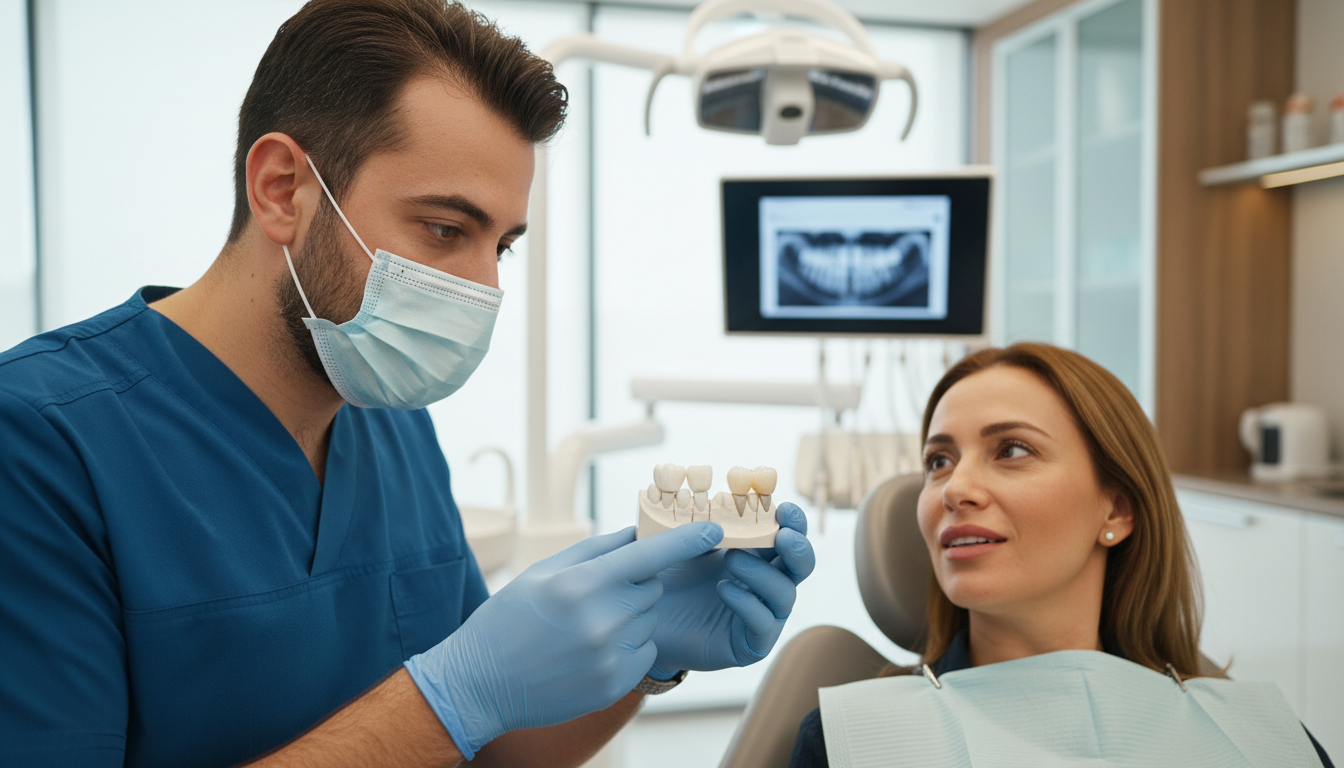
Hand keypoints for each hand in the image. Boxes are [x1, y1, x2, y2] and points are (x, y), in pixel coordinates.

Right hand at [404, 522, 722, 758]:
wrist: (481, 684)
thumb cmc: (509, 619)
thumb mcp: (543, 572)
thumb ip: (595, 549)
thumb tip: (638, 532)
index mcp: (582, 584)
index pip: (649, 555)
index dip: (687, 540)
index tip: (715, 530)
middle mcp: (601, 620)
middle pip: (651, 588)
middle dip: (635, 585)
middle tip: (597, 595)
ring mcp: (611, 656)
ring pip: (649, 620)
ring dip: (631, 617)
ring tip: (586, 627)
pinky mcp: (615, 684)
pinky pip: (646, 651)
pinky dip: (630, 646)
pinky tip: (591, 651)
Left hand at [646, 502, 814, 678]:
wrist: (647, 623)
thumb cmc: (669, 578)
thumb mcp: (683, 545)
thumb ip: (701, 525)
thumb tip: (711, 505)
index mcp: (756, 553)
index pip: (787, 534)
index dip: (792, 521)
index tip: (783, 508)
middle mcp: (765, 583)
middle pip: (801, 565)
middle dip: (798, 548)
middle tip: (783, 536)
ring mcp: (762, 614)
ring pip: (785, 593)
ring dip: (762, 573)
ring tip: (731, 559)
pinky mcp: (750, 643)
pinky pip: (762, 622)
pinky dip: (746, 602)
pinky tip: (722, 588)